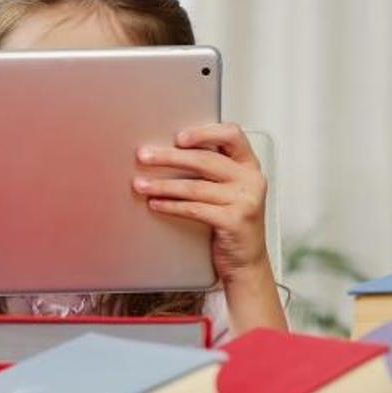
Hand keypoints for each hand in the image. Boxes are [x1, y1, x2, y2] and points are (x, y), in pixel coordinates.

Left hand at [133, 122, 269, 283]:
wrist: (247, 259)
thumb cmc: (232, 220)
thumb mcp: (229, 189)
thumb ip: (211, 169)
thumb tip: (168, 152)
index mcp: (249, 165)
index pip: (231, 135)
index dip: (204, 133)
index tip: (178, 137)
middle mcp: (250, 179)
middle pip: (205, 159)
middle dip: (169, 157)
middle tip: (144, 156)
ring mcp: (244, 200)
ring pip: (195, 186)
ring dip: (163, 185)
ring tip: (141, 184)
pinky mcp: (234, 221)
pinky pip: (194, 209)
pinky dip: (171, 206)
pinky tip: (156, 204)